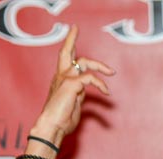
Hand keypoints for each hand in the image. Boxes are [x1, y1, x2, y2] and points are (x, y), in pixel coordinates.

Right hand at [33, 25, 114, 143]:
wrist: (51, 126)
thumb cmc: (61, 120)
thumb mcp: (73, 104)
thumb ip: (78, 95)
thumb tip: (84, 92)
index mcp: (60, 80)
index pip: (64, 60)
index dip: (68, 45)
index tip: (72, 32)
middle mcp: (61, 77)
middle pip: (67, 53)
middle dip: (71, 39)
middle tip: (75, 28)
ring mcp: (65, 79)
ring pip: (84, 62)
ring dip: (100, 66)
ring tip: (111, 72)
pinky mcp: (71, 84)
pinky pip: (90, 78)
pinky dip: (101, 84)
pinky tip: (106, 92)